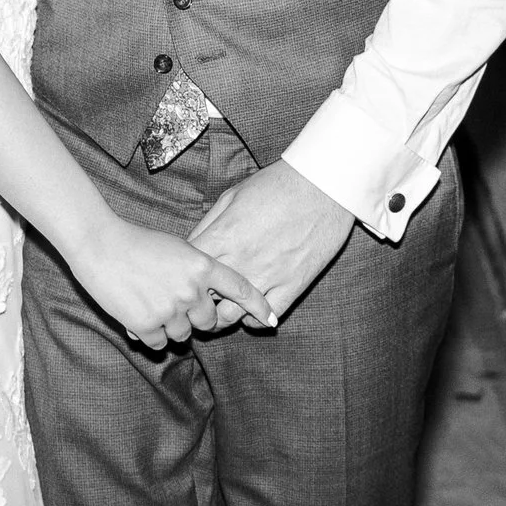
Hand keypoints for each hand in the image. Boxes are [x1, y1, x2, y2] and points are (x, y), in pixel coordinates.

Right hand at [67, 220, 274, 349]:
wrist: (99, 245)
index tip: (271, 319)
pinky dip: (150, 336)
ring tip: (149, 303)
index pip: (240, 289)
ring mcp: (169, 309)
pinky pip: (159, 344)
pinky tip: (137, 314)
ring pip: (183, 335)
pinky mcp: (146, 325)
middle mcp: (191, 289)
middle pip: (209, 321)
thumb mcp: (177, 247)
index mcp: (201, 265)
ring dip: (170, 327)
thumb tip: (210, 295)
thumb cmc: (137, 242)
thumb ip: (197, 270)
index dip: (258, 306)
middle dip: (196, 318)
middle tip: (175, 305)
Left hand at [187, 160, 354, 328]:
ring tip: (222, 308)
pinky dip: (254, 320)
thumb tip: (191, 248)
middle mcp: (241, 260)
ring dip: (222, 315)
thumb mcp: (232, 196)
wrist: (323, 185)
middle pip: (204, 297)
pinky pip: (266, 318)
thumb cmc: (275, 185)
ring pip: (231, 315)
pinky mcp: (293, 286)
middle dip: (197, 300)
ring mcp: (268, 276)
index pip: (188, 270)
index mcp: (223, 235)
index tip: (186, 277)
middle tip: (198, 299)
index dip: (182, 276)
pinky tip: (251, 310)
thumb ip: (208, 225)